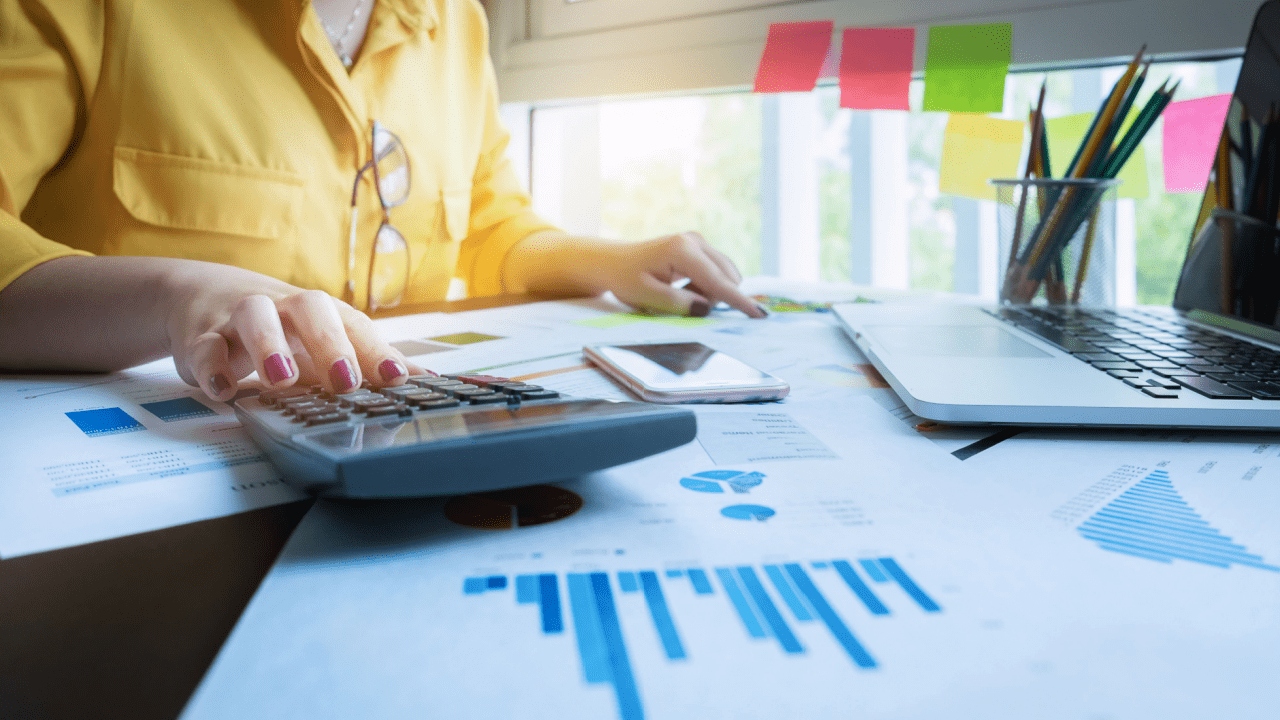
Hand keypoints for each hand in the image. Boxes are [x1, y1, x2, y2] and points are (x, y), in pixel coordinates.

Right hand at [165, 262, 422, 401]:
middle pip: (311, 310)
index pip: (356, 326)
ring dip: (269, 344)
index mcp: (323, 314)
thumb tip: (431, 381)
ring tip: (280, 378)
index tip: (400, 379)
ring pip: (254, 316)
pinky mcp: (201, 334)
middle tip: (345, 381)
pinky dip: (212, 364)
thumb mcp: (326, 343)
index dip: (378, 351)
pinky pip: (204, 345)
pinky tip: (223, 390)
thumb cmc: (283, 328)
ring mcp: (241, 318)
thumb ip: (372, 363)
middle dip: (330, 344)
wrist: (206, 296)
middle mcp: (286, 309)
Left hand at [505, 231, 766, 318]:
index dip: (738, 301)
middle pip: (727, 277)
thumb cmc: (626, 279)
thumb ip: (678, 304)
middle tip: (683, 305)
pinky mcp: (699, 247)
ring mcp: (698, 241)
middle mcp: (695, 240)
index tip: (758, 316)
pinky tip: (684, 288)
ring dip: (710, 293)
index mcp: (682, 250)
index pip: (717, 280)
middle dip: (715, 298)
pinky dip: (706, 286)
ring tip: (680, 295)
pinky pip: (717, 272)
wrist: (613, 262)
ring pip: (725, 275)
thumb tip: (706, 308)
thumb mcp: (648, 298)